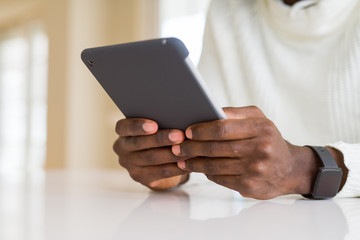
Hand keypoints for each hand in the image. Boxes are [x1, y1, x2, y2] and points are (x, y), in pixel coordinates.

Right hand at [113, 118, 189, 190]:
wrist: (159, 162)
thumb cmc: (158, 137)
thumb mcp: (155, 128)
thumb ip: (160, 122)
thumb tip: (178, 116)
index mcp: (123, 132)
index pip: (123, 127)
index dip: (137, 126)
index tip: (154, 125)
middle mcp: (122, 148)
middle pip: (140, 143)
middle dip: (161, 139)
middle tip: (180, 136)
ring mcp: (130, 165)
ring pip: (152, 158)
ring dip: (172, 154)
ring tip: (188, 149)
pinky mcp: (141, 178)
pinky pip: (161, 172)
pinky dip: (176, 167)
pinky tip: (188, 163)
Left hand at [172, 106, 319, 199]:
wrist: (290, 168)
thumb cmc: (268, 138)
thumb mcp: (259, 119)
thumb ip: (235, 113)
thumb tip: (208, 111)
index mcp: (261, 128)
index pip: (223, 128)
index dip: (202, 130)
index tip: (187, 131)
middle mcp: (260, 149)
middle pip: (216, 148)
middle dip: (192, 147)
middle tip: (177, 147)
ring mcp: (255, 170)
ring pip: (215, 166)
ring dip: (194, 163)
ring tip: (181, 158)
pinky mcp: (250, 187)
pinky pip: (220, 179)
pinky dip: (206, 173)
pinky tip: (198, 168)